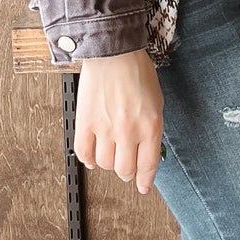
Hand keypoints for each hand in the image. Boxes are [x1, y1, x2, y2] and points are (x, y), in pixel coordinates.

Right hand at [73, 49, 164, 194]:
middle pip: (125, 169)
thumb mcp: (156, 102)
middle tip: (126, 168)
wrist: (113, 52)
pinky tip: (93, 155)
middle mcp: (128, 131)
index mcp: (150, 125)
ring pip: (105, 164)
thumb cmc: (136, 72)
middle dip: (127, 173)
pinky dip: (88, 159)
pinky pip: (83, 152)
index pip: (148, 164)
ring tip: (110, 154)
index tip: (143, 186)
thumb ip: (152, 129)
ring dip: (108, 164)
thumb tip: (147, 150)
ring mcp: (105, 128)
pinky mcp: (85, 122)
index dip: (145, 179)